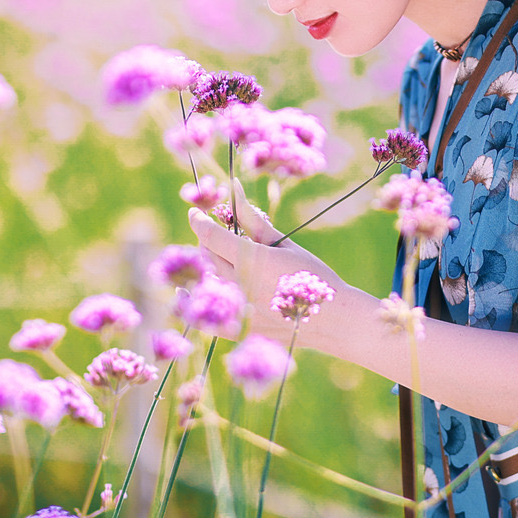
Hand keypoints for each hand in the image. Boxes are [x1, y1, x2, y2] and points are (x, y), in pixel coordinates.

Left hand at [187, 179, 347, 339]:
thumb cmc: (312, 276)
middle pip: (205, 255)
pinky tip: (184, 291)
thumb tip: (234, 188)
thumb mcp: (284, 244)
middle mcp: (238, 284)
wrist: (333, 319)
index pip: (209, 234)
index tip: (195, 212)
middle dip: (206, 240)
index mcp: (251, 259)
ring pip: (203, 281)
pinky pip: (202, 318)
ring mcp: (237, 309)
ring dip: (204, 265)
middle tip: (216, 234)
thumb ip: (254, 220)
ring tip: (216, 259)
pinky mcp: (238, 329)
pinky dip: (190, 303)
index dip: (198, 220)